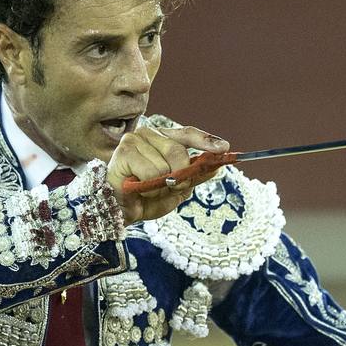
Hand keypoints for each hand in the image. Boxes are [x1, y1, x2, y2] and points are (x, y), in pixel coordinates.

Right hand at [106, 125, 228, 224]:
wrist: (121, 212)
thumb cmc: (146, 197)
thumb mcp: (178, 189)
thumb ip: (195, 176)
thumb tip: (216, 166)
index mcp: (162, 139)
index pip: (187, 133)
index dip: (206, 140)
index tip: (224, 148)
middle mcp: (148, 134)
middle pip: (179, 152)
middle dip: (181, 175)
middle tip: (171, 187)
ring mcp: (134, 140)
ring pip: (165, 165)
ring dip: (161, 185)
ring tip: (147, 188)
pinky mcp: (124, 152)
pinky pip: (151, 172)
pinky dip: (149, 187)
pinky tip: (137, 187)